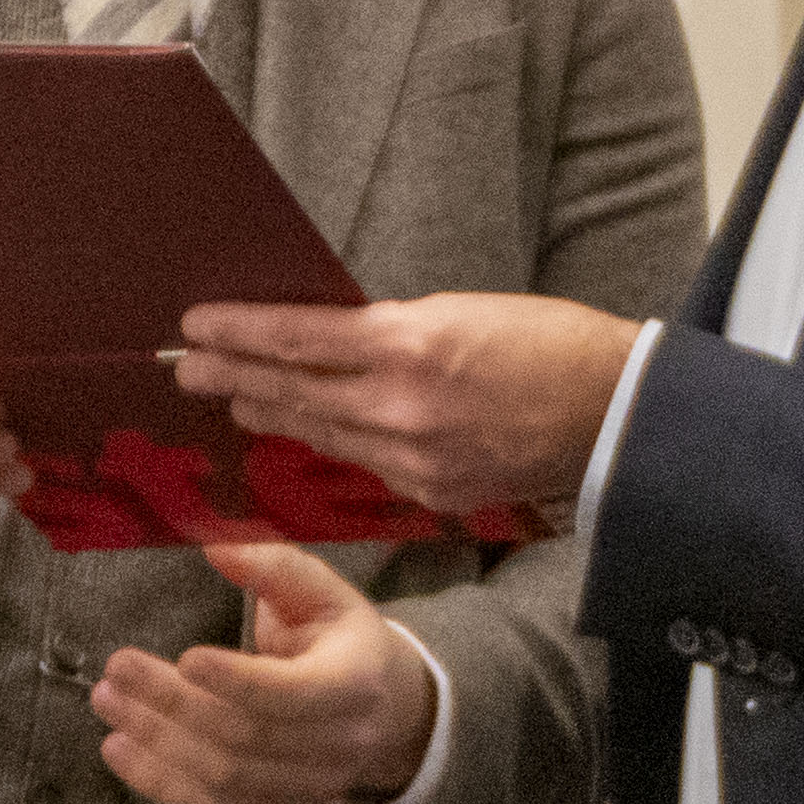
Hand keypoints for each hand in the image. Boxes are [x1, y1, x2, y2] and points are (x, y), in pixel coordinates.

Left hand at [90, 543, 436, 803]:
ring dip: (157, 745)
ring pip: (226, 779)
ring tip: (107, 703)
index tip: (184, 656)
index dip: (237, 680)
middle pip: (247, 736)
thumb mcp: (322, 590)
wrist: (386, 707)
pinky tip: (120, 751)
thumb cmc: (342, 636)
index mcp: (357, 682)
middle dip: (174, 704)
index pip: (293, 694)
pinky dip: (163, 785)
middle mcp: (339, 745)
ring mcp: (310, 788)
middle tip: (117, 669)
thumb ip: (272, 565)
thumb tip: (213, 545)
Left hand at [171, 292, 638, 513]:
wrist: (616, 414)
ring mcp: (415, 459)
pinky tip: (312, 434)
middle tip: (187, 366)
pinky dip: (337, 445)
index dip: (241, 333)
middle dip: (235, 377)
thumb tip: (329, 337)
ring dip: (275, 414)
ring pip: (324, 435)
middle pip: (295, 391)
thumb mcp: (459, 310)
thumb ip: (389, 330)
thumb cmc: (548, 343)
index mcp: (409, 344)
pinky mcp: (434, 493)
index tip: (197, 324)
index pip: (298, 338)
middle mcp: (402, 408)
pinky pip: (368, 467)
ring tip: (237, 400)